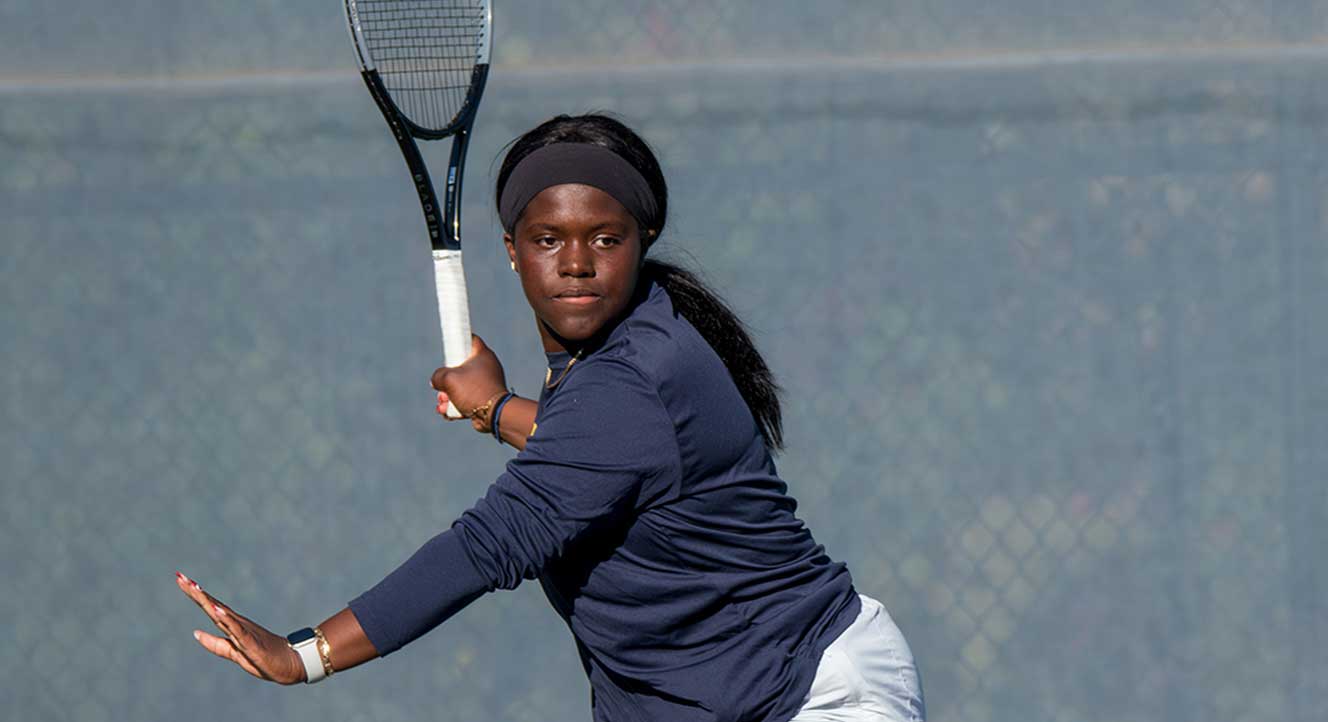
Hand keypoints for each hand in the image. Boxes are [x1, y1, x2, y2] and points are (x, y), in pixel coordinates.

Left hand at [175, 571, 305, 684]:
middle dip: (196, 592)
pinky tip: (216, 610)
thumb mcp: (234, 652)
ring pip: (222, 614)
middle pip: (212, 605)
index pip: (210, 606)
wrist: (290, 664)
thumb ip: (215, 644)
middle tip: (181, 576)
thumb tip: (195, 632)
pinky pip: (236, 630)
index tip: (181, 579)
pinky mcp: (251, 643)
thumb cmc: (265, 658)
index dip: (195, 594)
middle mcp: (237, 624)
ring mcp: (244, 632)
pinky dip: (226, 619)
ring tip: (194, 587)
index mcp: (231, 626)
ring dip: (208, 601)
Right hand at [431, 334, 507, 430]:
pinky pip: (466, 398)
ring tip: (444, 404)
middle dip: (446, 380)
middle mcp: (486, 367)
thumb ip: (438, 375)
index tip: (447, 348)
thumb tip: (436, 381)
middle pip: (459, 366)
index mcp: (482, 354)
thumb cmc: (474, 391)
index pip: (469, 339)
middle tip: (442, 387)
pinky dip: (456, 405)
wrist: (494, 415)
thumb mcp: (449, 379)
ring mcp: (486, 383)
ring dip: (448, 396)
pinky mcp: (484, 398)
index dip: (456, 341)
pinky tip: (448, 413)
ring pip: (461, 385)